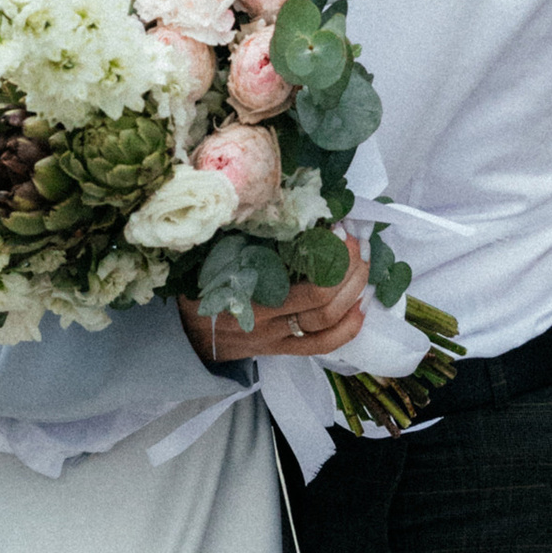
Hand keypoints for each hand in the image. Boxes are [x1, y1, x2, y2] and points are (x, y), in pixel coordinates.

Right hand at [179, 233, 370, 368]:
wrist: (187, 338)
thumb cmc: (199, 290)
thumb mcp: (212, 259)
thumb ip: (238, 237)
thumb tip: (274, 201)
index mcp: (250, 296)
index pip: (307, 288)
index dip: (332, 259)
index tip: (339, 230)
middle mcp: (268, 322)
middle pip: (324, 304)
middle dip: (350, 271)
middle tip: (359, 243)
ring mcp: (278, 339)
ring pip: (327, 323)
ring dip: (354, 293)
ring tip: (364, 266)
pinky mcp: (283, 350)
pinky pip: (322, 346)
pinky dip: (347, 328)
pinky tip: (362, 307)